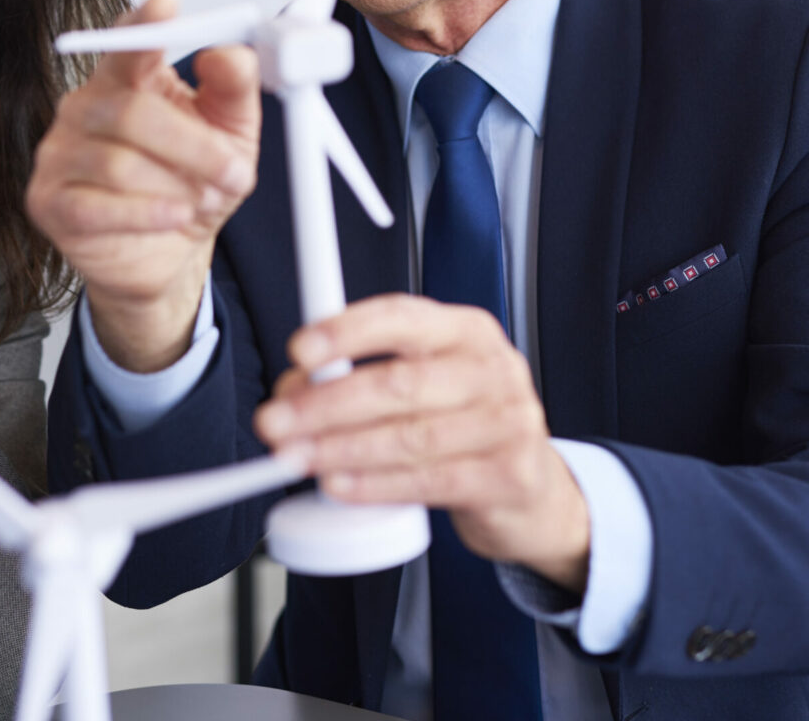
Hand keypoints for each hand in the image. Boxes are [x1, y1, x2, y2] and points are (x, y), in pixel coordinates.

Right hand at [27, 0, 261, 371]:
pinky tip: (173, 215)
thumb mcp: (232, 133)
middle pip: (131, 112)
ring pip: (118, 163)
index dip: (145, 23)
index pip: (128, 40)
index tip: (165, 3)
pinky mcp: (48, 201)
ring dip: (175, 186)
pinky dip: (145, 213)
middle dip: (194, 147)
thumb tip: (228, 54)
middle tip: (233, 171)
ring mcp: (59, 153)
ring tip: (201, 201)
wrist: (166, 254)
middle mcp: (85, 106)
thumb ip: (234, 88)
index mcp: (126, 78)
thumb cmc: (190, 186)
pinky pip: (95, 206)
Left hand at [254, 295, 591, 590]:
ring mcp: (509, 423)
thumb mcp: (425, 387)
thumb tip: (296, 390)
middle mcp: (493, 369)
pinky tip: (339, 486)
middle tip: (276, 421)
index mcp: (466, 331)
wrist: (532, 491)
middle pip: (399, 383)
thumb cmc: (463, 427)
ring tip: (295, 458)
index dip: (347, 332)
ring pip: (410, 436)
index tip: (300, 351)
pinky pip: (430, 481)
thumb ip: (365, 378)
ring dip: (341, 449)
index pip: (402, 317)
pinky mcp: (511, 476)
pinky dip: (375, 486)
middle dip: (326, 404)